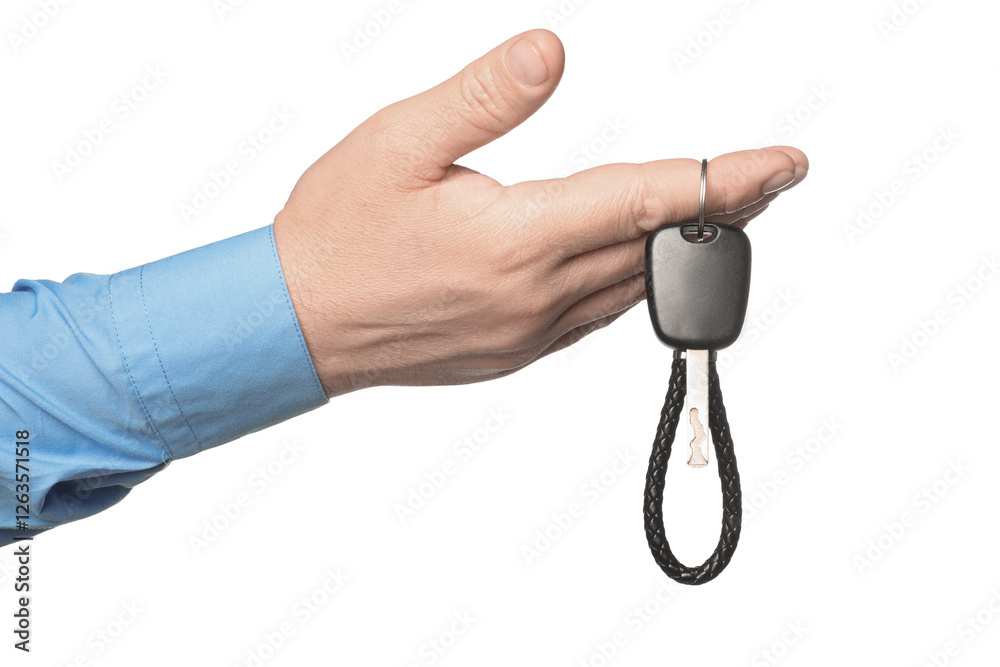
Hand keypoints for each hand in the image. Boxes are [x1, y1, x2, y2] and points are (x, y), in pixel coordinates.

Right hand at [272, 29, 807, 397]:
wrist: (294, 324)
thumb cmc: (336, 232)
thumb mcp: (399, 141)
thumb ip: (484, 98)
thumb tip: (549, 52)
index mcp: (517, 238)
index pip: (648, 200)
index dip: (725, 178)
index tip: (783, 163)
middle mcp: (535, 295)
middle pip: (657, 248)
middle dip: (721, 211)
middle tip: (768, 178)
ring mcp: (529, 332)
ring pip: (633, 287)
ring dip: (679, 248)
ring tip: (716, 212)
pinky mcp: (515, 351)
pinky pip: (595, 315)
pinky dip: (630, 281)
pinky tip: (634, 258)